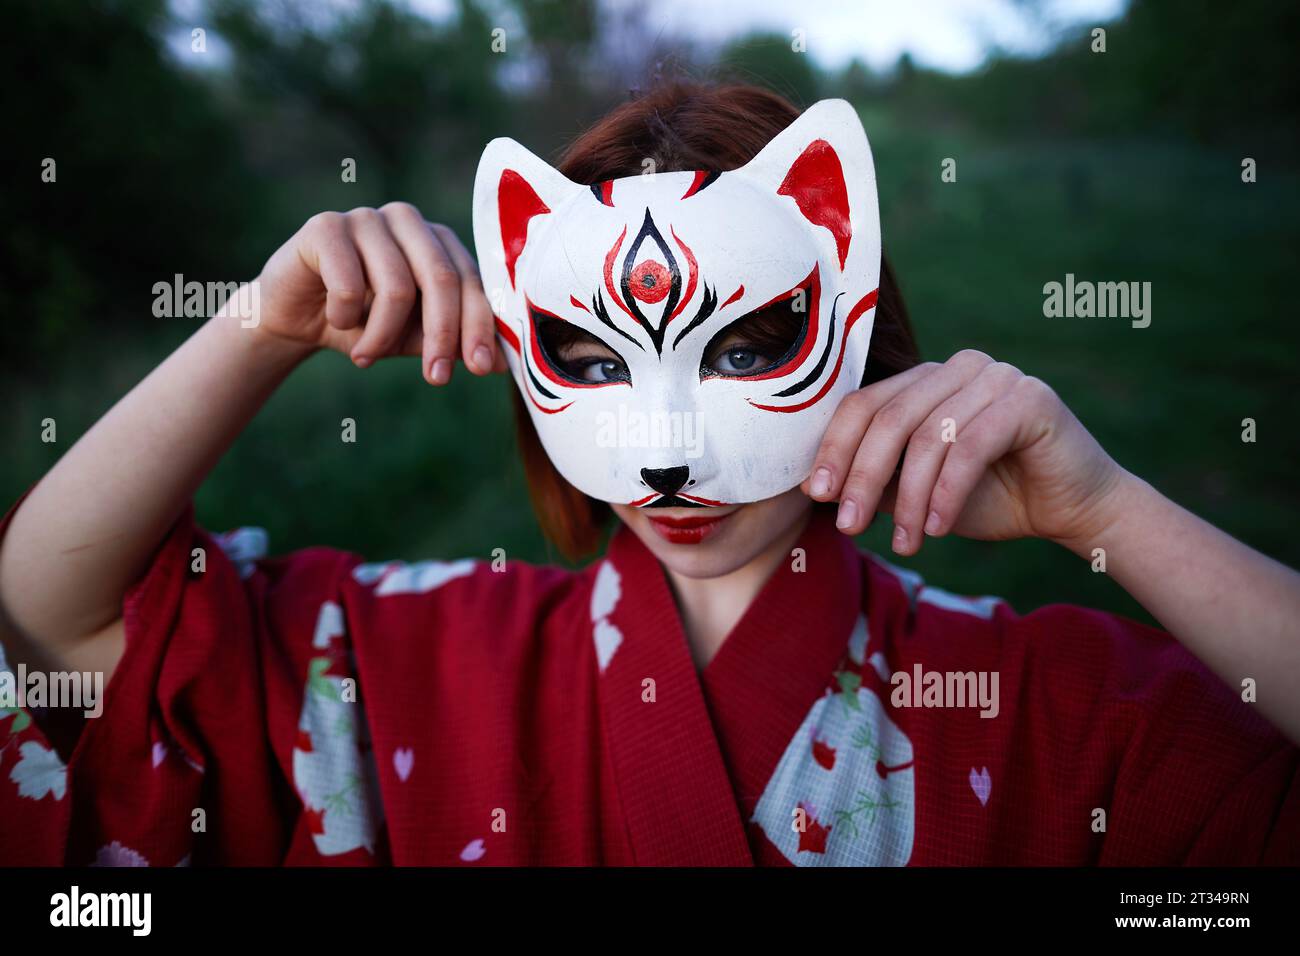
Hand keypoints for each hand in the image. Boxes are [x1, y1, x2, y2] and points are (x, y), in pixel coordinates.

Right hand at [251, 203, 501, 382]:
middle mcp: (408, 221)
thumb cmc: (362, 324)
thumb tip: (504, 365)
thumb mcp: (413, 338)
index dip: (479, 326)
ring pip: (396, 286)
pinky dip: (345, 316)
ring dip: (382, 337)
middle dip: (443, 334)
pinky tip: (337, 321)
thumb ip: (454, 342)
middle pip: (442, 277)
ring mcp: (367, 218)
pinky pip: (349, 283)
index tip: (481, 369)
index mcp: (438, 241)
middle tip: (436, 378)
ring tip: (366, 357)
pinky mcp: (326, 226)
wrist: (293, 316)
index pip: (472, 280)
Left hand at [802, 350, 1127, 554]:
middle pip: (890, 418)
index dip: (835, 448)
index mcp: (926, 380)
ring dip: (909, 498)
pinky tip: (937, 528)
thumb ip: (879, 480)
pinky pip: (970, 446)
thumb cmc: (992, 497)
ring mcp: (996, 376)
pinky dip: (947, 492)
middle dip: (862, 476)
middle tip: (849, 526)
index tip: (817, 495)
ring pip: (928, 436)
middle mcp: (958, 368)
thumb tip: (820, 487)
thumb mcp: (920, 492)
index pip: (864, 404)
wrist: (1073, 509)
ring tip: (906, 543)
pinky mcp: (1029, 398)